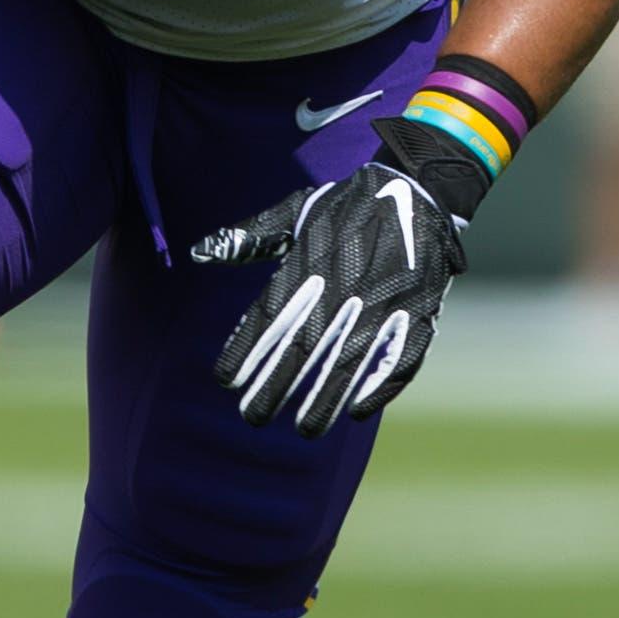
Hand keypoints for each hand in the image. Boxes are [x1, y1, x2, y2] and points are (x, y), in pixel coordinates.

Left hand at [195, 159, 465, 432]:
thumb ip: (249, 237)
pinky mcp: (419, 309)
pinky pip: (402, 355)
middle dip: (277, 385)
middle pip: (305, 345)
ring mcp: (384, 299)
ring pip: (351, 358)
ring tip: (305, 429)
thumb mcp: (295, 211)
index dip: (246, 349)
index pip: (270, 315)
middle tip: (254, 417)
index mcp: (309, 262)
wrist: (416, 188)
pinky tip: (360, 411)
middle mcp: (344, 284)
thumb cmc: (346, 206)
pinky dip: (382, 385)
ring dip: (327, 397)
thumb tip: (199, 253)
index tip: (225, 380)